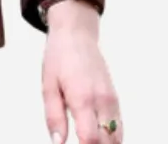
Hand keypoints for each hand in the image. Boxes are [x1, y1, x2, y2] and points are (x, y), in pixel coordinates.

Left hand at [41, 0, 122, 143]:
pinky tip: (99, 139)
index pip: (90, 139)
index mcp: (83, 98)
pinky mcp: (116, 100)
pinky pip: (119, 128)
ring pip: (117, 138)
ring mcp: (112, 101)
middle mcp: (102, 102)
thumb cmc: (59, 58)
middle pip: (107, 143)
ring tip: (89, 141)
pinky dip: (112, 139)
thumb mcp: (48, 86)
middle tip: (81, 143)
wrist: (76, 34)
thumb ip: (54, 117)